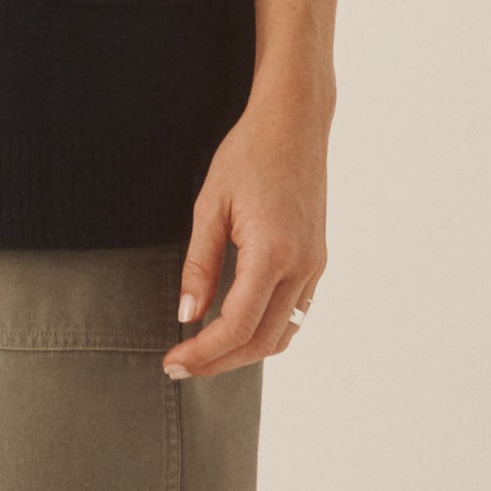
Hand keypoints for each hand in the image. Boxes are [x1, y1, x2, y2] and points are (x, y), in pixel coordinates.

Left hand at [162, 56, 332, 381]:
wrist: (294, 123)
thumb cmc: (247, 155)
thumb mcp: (210, 205)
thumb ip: (199, 265)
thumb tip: (187, 315)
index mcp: (272, 253)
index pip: (236, 326)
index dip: (203, 352)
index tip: (173, 361)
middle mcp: (301, 267)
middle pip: (261, 341)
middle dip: (219, 362)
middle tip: (181, 367)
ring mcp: (314, 265)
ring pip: (283, 334)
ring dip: (244, 352)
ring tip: (205, 352)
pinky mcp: (317, 260)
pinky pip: (295, 313)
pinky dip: (266, 331)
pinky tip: (237, 327)